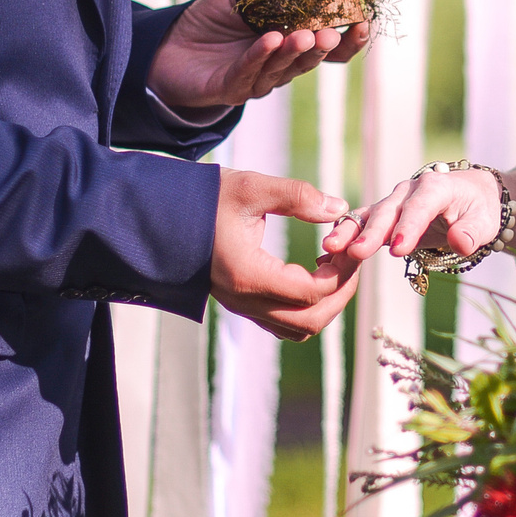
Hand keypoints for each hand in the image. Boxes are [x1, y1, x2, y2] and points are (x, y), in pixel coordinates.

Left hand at [149, 0, 370, 114]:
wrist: (169, 44)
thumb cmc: (212, 19)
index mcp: (291, 44)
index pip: (328, 47)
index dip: (348, 39)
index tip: (363, 21)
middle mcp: (279, 66)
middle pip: (310, 60)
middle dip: (326, 46)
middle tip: (335, 32)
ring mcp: (256, 80)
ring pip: (283, 69)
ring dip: (296, 52)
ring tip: (306, 35)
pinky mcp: (230, 88)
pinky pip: (248, 73)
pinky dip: (260, 56)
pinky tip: (270, 40)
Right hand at [213, 171, 361, 340]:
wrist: (164, 215)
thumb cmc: (205, 198)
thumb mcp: (251, 187)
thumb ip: (297, 196)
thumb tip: (339, 208)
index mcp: (247, 274)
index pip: (310, 292)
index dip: (341, 272)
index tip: (350, 244)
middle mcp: (244, 300)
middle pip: (310, 321)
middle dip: (340, 293)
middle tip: (351, 260)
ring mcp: (242, 307)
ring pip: (299, 328)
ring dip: (326, 304)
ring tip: (334, 266)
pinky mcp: (242, 305)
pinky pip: (284, 323)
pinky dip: (308, 307)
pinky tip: (313, 273)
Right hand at [321, 166, 501, 263]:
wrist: (472, 196)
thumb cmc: (480, 210)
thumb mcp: (485, 221)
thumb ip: (471, 232)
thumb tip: (460, 242)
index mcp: (436, 187)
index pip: (420, 207)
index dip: (408, 227)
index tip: (397, 249)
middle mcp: (410, 190)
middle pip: (388, 211)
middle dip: (371, 233)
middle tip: (355, 252)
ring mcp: (394, 201)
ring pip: (370, 215)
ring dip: (350, 232)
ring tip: (331, 248)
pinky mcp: (385, 214)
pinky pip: (364, 223)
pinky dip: (348, 235)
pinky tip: (330, 251)